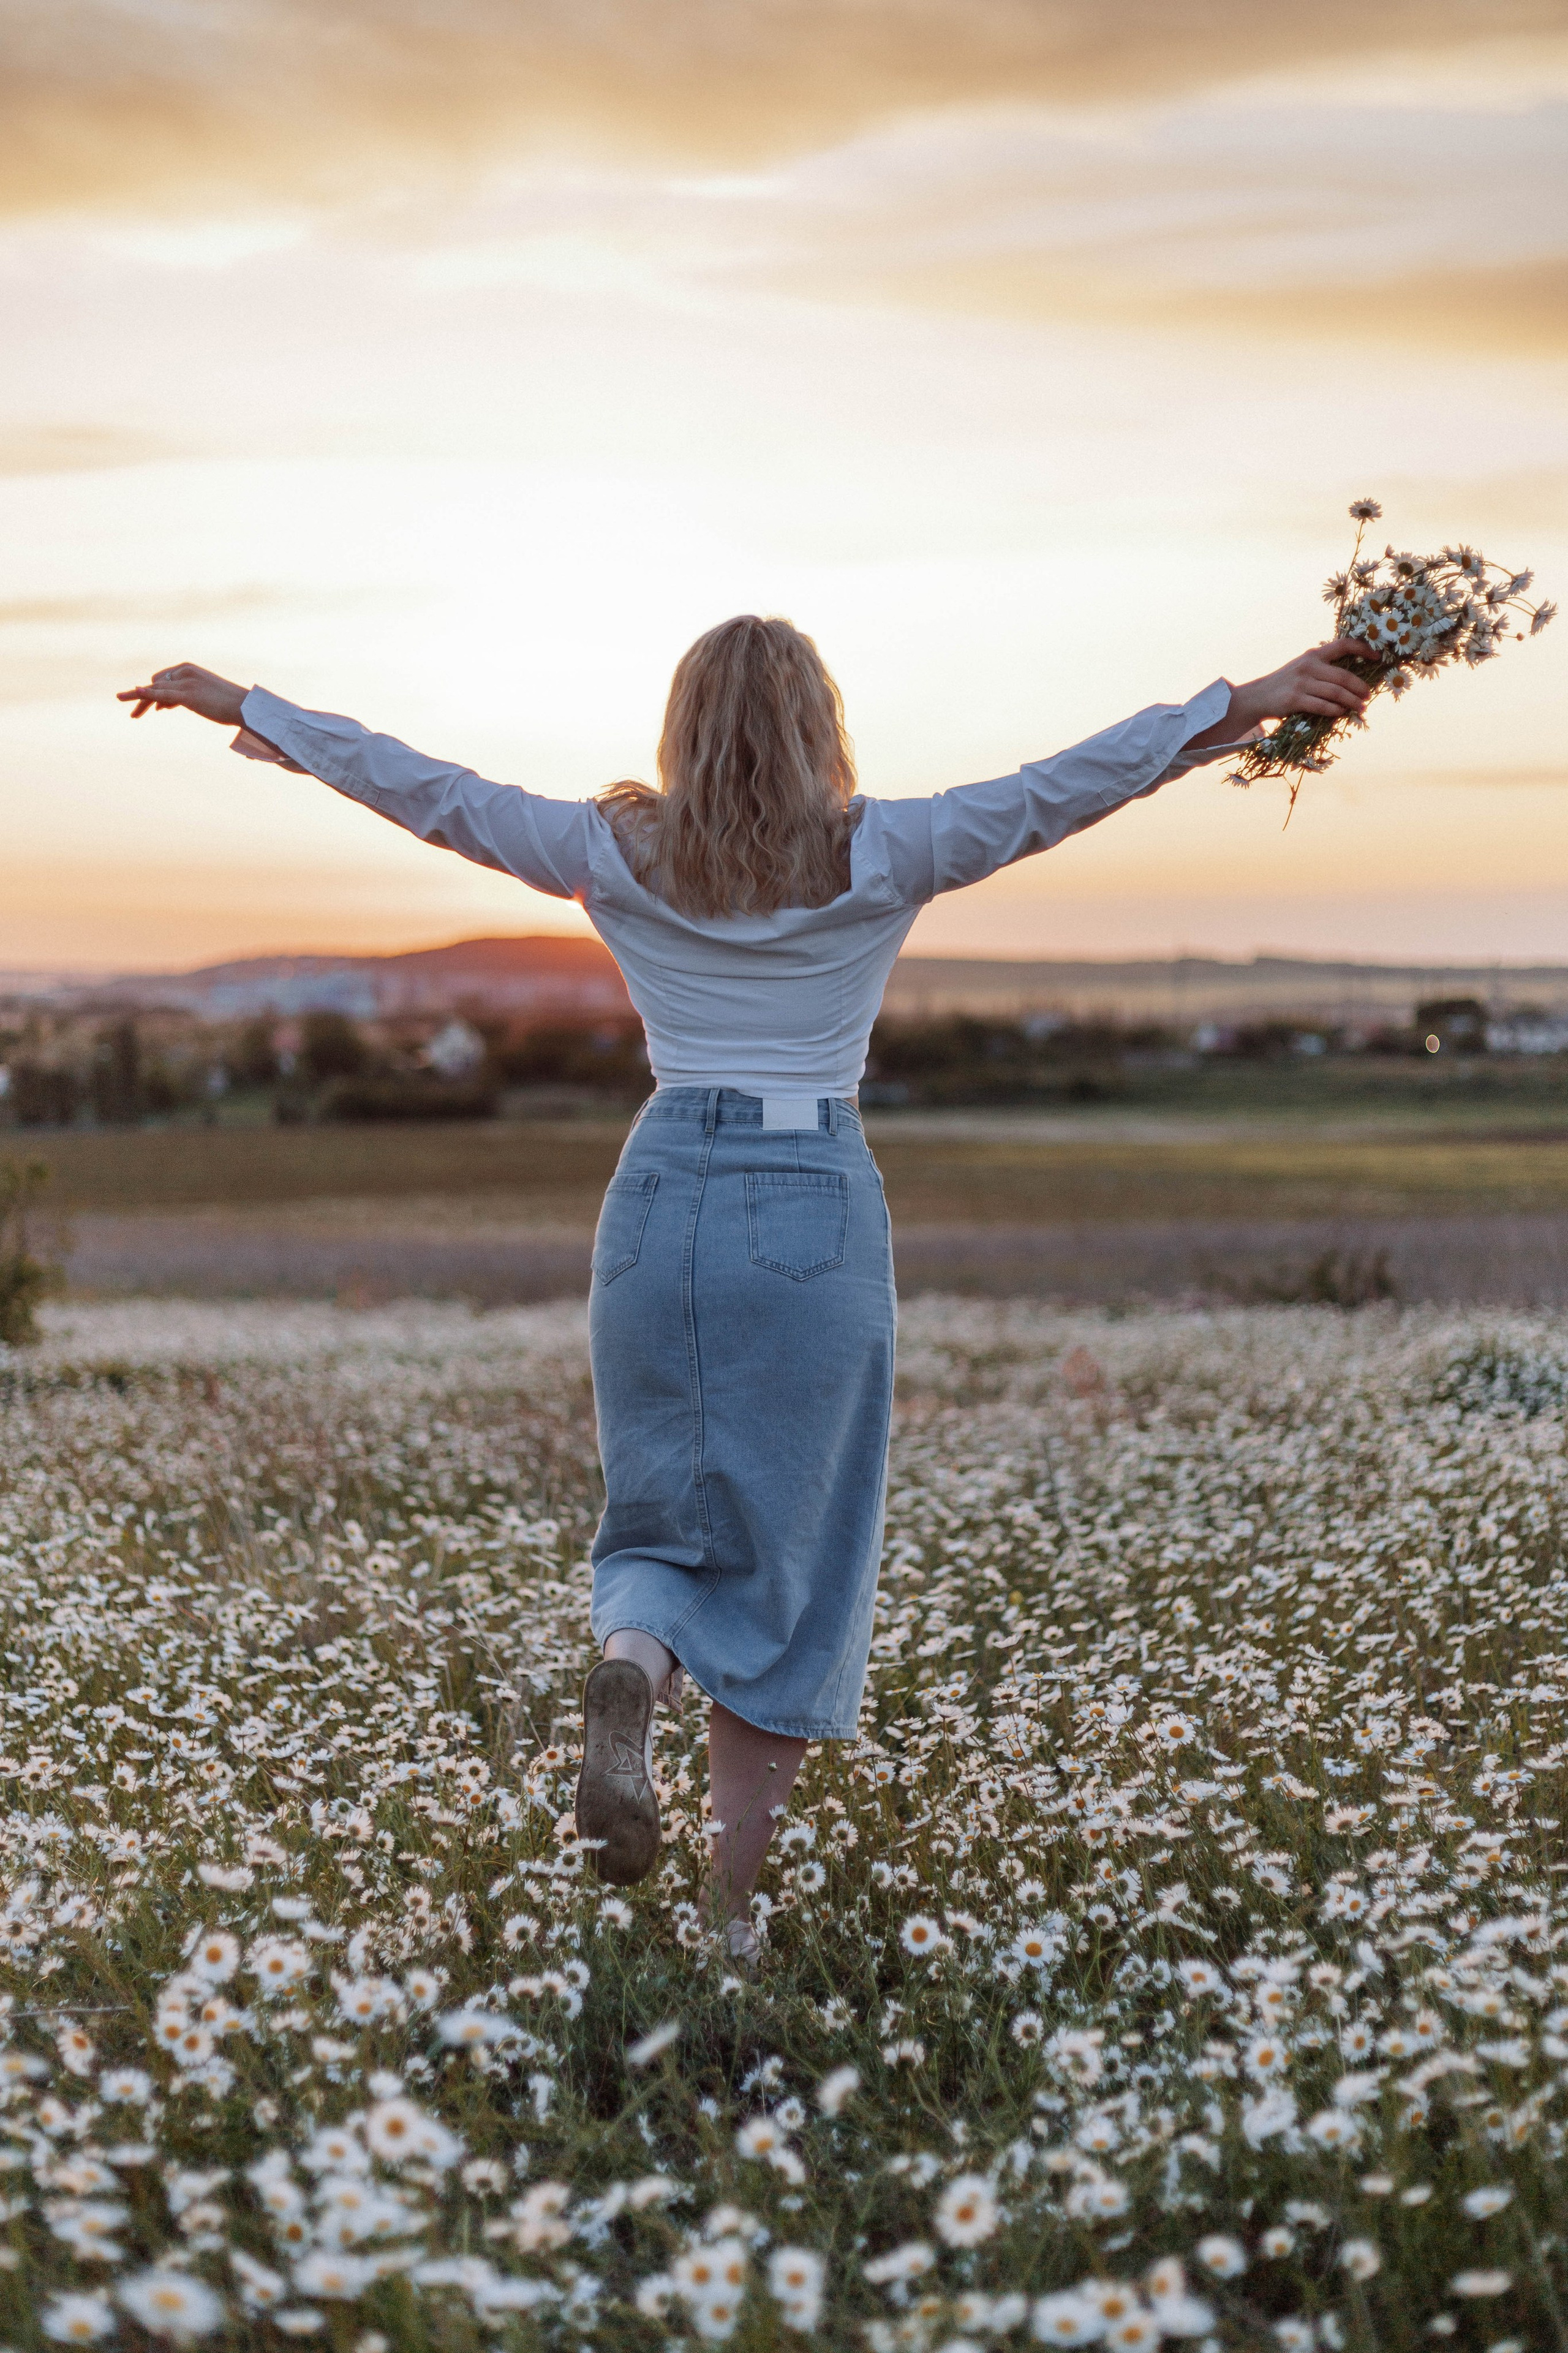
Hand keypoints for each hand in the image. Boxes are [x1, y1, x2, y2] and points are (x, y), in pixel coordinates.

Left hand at [117, 663, 246, 726]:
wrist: (245, 707)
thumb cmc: (227, 704)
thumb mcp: (201, 697)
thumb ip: (180, 697)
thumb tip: (160, 705)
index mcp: (189, 669)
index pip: (163, 679)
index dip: (154, 693)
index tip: (152, 708)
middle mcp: (184, 672)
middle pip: (155, 684)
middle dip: (142, 697)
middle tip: (127, 706)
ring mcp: (185, 682)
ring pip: (154, 689)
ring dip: (136, 697)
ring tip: (118, 698)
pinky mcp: (187, 695)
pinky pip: (161, 695)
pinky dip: (146, 694)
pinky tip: (134, 693)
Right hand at [1201, 638, 1376, 746]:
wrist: (1258, 696)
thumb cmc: (1286, 684)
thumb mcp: (1303, 668)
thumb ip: (1323, 669)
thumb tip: (1352, 680)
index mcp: (1313, 655)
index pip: (1343, 645)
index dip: (1363, 649)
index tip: (1377, 658)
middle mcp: (1309, 666)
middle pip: (1344, 676)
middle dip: (1360, 687)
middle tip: (1369, 695)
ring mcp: (1301, 683)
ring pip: (1336, 693)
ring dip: (1352, 702)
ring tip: (1361, 708)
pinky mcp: (1294, 700)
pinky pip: (1322, 706)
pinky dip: (1335, 711)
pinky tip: (1342, 713)